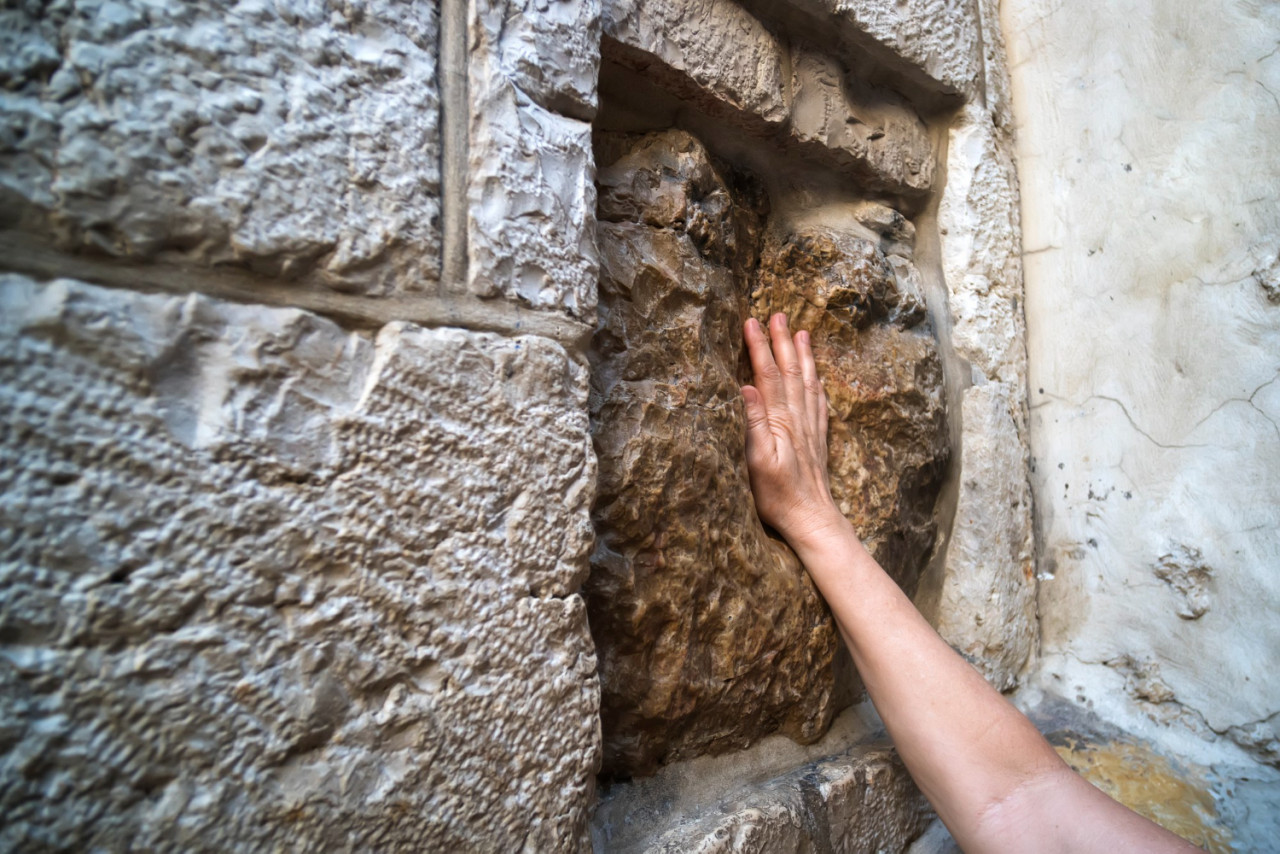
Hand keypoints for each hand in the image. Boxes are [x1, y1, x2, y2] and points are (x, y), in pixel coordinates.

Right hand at [741, 313, 843, 547]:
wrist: (811, 519)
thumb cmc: (777, 496)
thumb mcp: (756, 461)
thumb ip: (753, 423)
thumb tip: (745, 386)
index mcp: (779, 421)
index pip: (767, 375)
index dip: (759, 347)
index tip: (751, 322)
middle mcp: (798, 419)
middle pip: (789, 371)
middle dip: (782, 341)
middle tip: (778, 315)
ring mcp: (811, 428)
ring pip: (807, 382)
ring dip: (803, 356)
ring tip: (801, 332)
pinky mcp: (818, 440)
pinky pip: (819, 402)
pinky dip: (817, 383)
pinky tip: (817, 375)